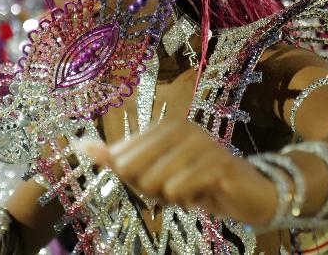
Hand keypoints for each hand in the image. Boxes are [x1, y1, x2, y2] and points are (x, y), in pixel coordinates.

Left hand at [82, 119, 278, 225]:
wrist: (245, 196)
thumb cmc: (194, 182)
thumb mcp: (152, 172)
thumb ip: (116, 158)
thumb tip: (81, 146)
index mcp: (165, 125)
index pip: (122, 161)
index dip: (137, 181)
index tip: (163, 179)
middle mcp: (184, 127)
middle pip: (135, 172)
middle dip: (151, 190)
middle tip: (177, 187)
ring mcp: (203, 143)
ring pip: (156, 183)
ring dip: (171, 198)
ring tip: (192, 190)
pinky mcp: (218, 164)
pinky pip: (179, 189)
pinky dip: (187, 201)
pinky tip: (205, 195)